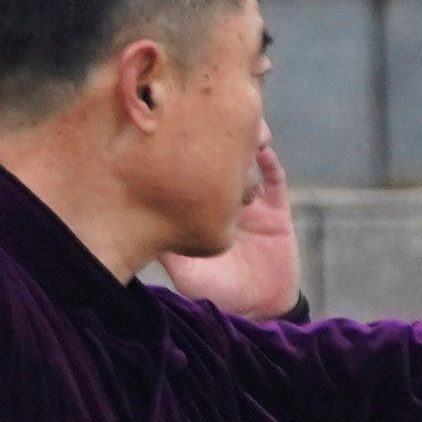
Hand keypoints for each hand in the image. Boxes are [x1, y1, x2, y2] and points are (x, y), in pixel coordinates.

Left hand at [164, 126, 303, 320]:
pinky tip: (264, 148)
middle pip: (214, 152)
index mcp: (194, 203)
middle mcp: (217, 195)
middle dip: (213, 129)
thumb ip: (169, 244)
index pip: (184, 164)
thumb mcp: (183, 269)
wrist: (260, 309)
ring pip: (245, 157)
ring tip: (242, 130)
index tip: (174, 118)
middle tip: (208, 113)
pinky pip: (275, 177)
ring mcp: (248, 200)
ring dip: (243, 139)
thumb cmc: (216, 291)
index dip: (180, 139)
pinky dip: (269, 160)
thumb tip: (145, 212)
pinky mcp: (275, 209)